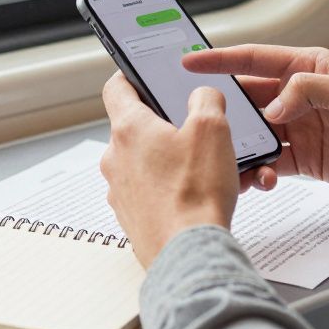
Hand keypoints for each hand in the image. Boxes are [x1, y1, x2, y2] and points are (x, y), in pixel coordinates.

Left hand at [99, 72, 239, 267]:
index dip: (131, 76)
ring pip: (147, 163)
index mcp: (129, 129)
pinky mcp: (132, 217)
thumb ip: (207, 100)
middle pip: (136, 128)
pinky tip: (199, 195)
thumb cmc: (196, 192)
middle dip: (166, 125)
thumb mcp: (213, 129)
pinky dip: (172, 189)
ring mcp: (120, 191)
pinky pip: (152, 192)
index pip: (116, 88)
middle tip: (194, 129)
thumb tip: (202, 96)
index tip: (143, 75)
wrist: (189, 253)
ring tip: (207, 168)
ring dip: (173, 160)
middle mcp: (116, 159)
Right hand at [183, 45, 328, 198]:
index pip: (255, 59)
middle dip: (223, 108)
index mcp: (310, 68)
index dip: (220, 59)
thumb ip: (309, 91)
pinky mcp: (307, 159)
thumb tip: (272, 105)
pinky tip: (257, 178)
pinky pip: (272, 162)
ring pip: (256, 133)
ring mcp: (302, 128)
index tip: (188, 60)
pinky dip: (259, 170)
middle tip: (200, 121)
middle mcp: (301, 96)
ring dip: (241, 144)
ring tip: (227, 156)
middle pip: (249, 98)